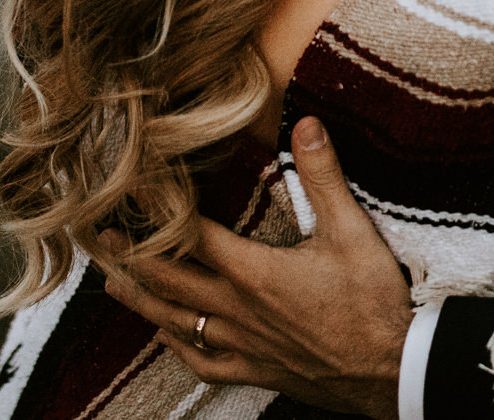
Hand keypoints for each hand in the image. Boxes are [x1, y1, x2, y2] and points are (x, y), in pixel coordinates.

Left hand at [101, 117, 411, 419]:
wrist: (394, 369)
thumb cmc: (374, 302)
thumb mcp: (353, 231)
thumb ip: (323, 176)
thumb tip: (305, 123)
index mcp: (255, 272)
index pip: (191, 235)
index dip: (156, 210)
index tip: (129, 190)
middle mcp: (239, 310)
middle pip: (169, 280)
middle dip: (130, 257)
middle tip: (98, 238)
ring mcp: (244, 344)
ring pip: (177, 322)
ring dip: (141, 300)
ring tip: (112, 285)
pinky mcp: (257, 370)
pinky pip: (203, 363)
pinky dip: (179, 348)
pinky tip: (168, 338)